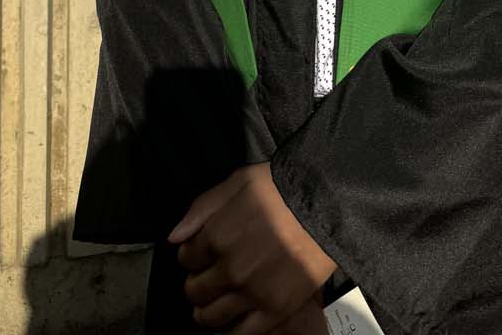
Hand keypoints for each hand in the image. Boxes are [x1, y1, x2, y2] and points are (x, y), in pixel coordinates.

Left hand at [169, 163, 335, 334]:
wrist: (327, 204)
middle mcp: (229, 270)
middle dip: (197, 282)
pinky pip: (241, 334)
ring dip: (206, 310)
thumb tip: (174, 237)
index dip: (191, 254)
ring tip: (216, 301)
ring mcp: (251, 294)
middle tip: (209, 276)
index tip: (202, 252)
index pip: (185, 258)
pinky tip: (232, 320)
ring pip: (211, 317)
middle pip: (195, 290)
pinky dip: (229, 332)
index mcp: (217, 237)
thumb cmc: (281, 187)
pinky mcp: (274, 312)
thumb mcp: (238, 181)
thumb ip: (202, 208)